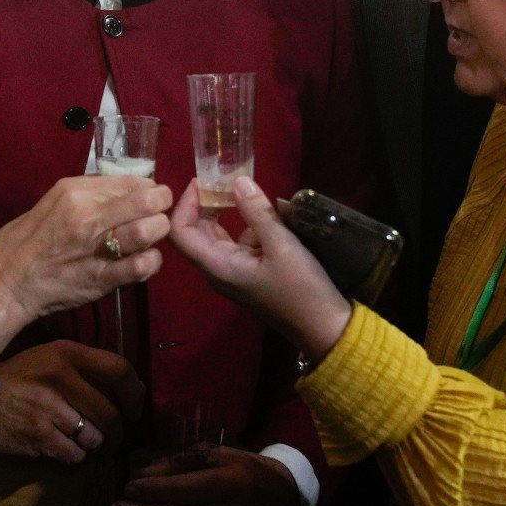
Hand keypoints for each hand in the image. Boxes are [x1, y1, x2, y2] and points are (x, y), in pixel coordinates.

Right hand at [0, 176, 171, 364]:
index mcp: (76, 192)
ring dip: (157, 233)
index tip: (147, 199)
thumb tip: (122, 190)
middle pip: (149, 200)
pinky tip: (143, 262)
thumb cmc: (24, 242)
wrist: (6, 284)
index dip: (148, 189)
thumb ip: (89, 195)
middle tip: (156, 216)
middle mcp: (89, 215)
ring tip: (149, 239)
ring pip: (151, 230)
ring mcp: (97, 247)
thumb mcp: (53, 201)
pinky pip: (143, 266)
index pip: (133, 180)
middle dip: (160, 207)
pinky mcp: (102, 278)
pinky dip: (151, 262)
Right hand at [0, 341, 145, 462]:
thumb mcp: (47, 358)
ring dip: (94, 446)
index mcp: (66, 353)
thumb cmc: (15, 380)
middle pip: (111, 413)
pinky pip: (75, 455)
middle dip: (117, 432)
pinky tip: (62, 448)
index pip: (119, 370)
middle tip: (113, 438)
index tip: (135, 409)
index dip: (135, 394)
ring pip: (95, 439)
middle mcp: (60, 378)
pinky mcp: (38, 436)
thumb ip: (81, 368)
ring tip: (85, 443)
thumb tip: (125, 390)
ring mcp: (49, 409)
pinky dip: (73, 456)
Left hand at [167, 176, 351, 361]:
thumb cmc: (301, 288)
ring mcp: (233, 272)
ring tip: (242, 188)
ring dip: (225, 212)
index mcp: (217, 266)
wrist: (324, 327)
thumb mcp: (282, 245)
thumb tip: (238, 180)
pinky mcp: (249, 272)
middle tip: (221, 179)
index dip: (185, 204)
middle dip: (204, 204)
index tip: (202, 181)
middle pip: (195, 232)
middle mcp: (218, 270)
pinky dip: (246, 225)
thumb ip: (258, 212)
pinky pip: (238, 243)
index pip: (180, 233)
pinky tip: (266, 212)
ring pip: (217, 236)